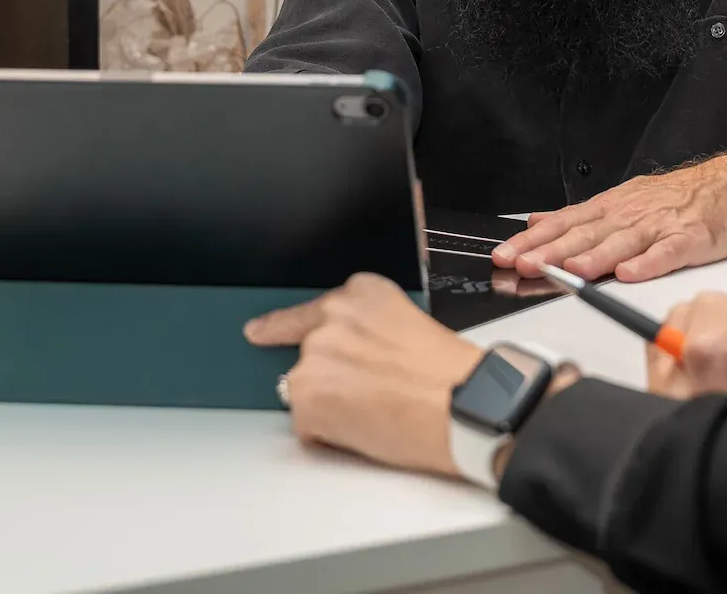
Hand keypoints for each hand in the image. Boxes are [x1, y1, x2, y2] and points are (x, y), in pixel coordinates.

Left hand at [245, 273, 483, 477]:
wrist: (465, 406)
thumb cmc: (452, 374)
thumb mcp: (410, 325)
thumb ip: (368, 330)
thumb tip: (349, 358)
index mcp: (361, 294)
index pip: (308, 310)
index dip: (283, 326)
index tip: (261, 331)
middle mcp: (331, 319)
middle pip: (307, 354)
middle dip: (330, 377)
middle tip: (371, 395)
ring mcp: (314, 358)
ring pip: (303, 389)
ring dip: (329, 405)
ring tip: (376, 412)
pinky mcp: (306, 399)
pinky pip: (306, 423)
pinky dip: (328, 432)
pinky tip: (365, 428)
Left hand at [493, 160, 726, 281]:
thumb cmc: (676, 200)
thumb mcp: (622, 199)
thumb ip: (579, 216)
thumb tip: (538, 220)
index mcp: (611, 208)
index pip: (564, 224)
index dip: (534, 240)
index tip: (506, 254)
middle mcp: (629, 215)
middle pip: (585, 234)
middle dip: (552, 250)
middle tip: (525, 264)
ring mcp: (659, 226)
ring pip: (621, 243)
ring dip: (594, 257)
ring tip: (570, 271)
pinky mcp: (689, 239)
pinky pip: (667, 252)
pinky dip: (648, 262)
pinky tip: (630, 273)